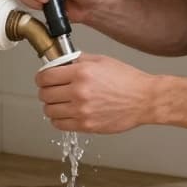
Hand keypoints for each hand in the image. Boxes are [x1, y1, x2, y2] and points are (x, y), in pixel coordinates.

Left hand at [35, 53, 155, 133]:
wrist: (145, 99)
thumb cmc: (127, 80)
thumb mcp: (102, 61)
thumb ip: (78, 60)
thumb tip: (60, 62)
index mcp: (82, 72)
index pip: (45, 76)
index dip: (41, 77)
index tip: (44, 78)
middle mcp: (79, 91)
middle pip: (44, 94)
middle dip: (45, 91)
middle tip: (52, 90)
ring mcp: (82, 110)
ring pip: (49, 110)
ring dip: (51, 106)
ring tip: (59, 102)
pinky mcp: (86, 125)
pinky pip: (59, 124)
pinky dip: (58, 119)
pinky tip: (66, 113)